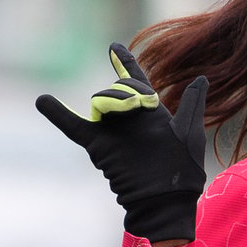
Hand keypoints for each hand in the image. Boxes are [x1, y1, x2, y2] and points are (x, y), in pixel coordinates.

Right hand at [36, 44, 207, 242]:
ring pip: (101, 100)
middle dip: (127, 88)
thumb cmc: (182, 169)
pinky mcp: (98, 145)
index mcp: (151, 112)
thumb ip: (192, 104)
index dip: (124, 62)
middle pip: (119, 87)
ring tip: (126, 110)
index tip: (113, 46)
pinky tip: (43, 100)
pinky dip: (58, 114)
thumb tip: (202, 78)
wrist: (163, 200)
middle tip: (140, 104)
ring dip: (112, 99)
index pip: (136, 80)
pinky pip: (74, 126)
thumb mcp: (190, 133)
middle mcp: (128, 118)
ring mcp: (111, 130)